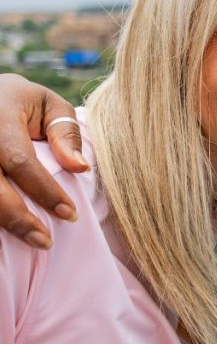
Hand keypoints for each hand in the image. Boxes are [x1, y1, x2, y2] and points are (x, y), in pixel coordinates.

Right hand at [0, 74, 88, 248]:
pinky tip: (9, 234)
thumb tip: (80, 168)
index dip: (44, 191)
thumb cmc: (22, 103)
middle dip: (18, 218)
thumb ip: (65, 132)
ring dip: (3, 223)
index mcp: (0, 117)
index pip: (20, 161)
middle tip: (46, 241)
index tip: (70, 214)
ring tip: (32, 240)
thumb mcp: (49, 105)